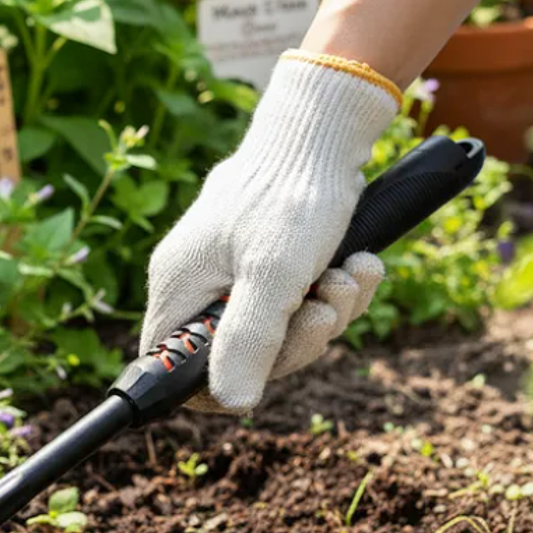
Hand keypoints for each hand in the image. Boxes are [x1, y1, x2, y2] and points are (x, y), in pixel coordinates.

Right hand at [140, 51, 399, 412]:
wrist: (325, 130)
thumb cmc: (290, 195)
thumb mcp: (272, 275)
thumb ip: (248, 341)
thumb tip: (231, 403)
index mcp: (180, 289)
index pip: (174, 366)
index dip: (218, 383)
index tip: (265, 372)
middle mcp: (200, 285)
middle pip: (239, 357)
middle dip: (296, 341)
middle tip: (324, 308)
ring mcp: (235, 274)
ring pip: (279, 332)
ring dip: (327, 311)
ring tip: (350, 273)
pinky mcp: (271, 263)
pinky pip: (300, 304)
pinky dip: (335, 290)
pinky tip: (358, 263)